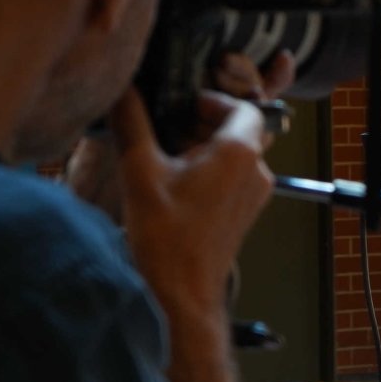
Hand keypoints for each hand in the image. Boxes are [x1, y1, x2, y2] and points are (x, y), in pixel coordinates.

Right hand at [66, 50, 292, 217]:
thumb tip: (124, 88)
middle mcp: (257, 172)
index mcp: (240, 153)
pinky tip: (174, 183)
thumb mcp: (140, 170)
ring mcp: (254, 196)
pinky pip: (233, 178)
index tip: (182, 105)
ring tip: (164, 157)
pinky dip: (209, 171)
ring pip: (235, 155)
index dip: (213, 100)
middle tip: (166, 129)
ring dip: (202, 148)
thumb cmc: (165, 235)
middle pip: (239, 130)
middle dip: (202, 124)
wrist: (180, 292)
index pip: (243, 107)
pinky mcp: (244, 214)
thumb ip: (132, 122)